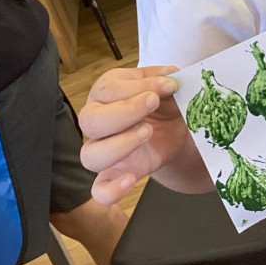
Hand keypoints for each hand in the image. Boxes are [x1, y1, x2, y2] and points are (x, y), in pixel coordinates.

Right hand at [79, 65, 209, 203]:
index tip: (168, 85)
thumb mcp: (166, 86)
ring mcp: (103, 149)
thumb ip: (165, 80)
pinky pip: (100, 189)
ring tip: (148, 132)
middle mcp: (97, 120)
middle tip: (153, 104)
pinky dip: (111, 189)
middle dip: (124, 112)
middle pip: (89, 120)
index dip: (139, 86)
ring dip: (120, 145)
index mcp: (107, 92)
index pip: (109, 89)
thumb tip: (170, 75)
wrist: (175, 129)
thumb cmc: (164, 102)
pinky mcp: (115, 174)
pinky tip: (129, 180)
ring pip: (90, 154)